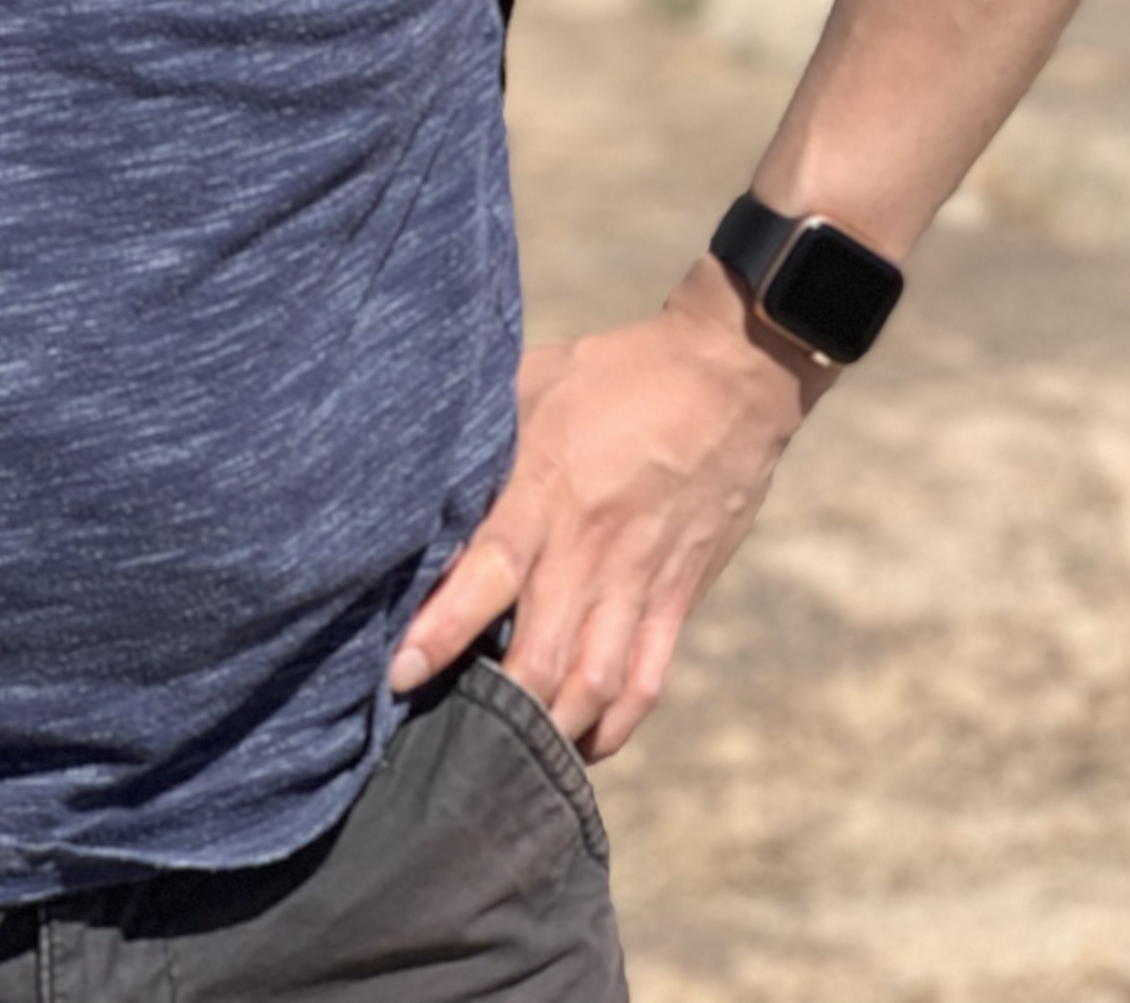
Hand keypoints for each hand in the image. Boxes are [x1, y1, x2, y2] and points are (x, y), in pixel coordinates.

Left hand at [388, 261, 822, 757]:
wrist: (728, 377)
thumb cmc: (617, 373)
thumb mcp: (536, 381)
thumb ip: (487, 437)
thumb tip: (428, 473)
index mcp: (548, 491)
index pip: (490, 573)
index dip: (443, 629)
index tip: (401, 672)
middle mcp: (592, 549)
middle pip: (541, 655)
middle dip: (494, 707)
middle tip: (447, 736)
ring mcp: (641, 580)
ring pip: (592, 685)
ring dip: (551, 729)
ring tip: (506, 756)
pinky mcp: (680, 597)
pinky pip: (645, 681)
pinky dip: (613, 724)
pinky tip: (583, 744)